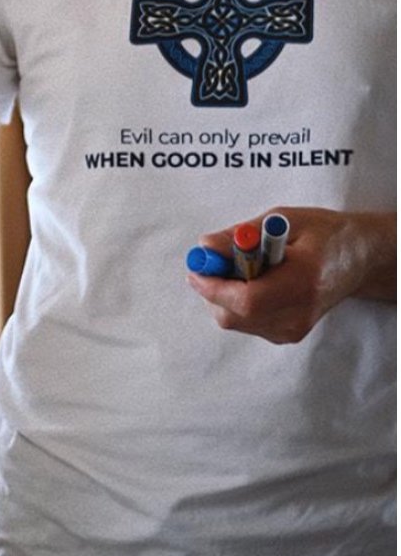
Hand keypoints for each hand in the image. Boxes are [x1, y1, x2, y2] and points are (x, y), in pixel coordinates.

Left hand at [188, 206, 395, 343]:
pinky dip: (237, 303)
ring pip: (235, 322)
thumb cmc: (322, 233)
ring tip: (240, 267)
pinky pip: (246, 323)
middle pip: (236, 316)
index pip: (249, 300)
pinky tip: (253, 282)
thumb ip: (242, 235)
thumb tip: (205, 247)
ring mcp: (294, 329)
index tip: (197, 268)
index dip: (215, 287)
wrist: (357, 259)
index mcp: (303, 280)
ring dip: (223, 295)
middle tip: (212, 263)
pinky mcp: (288, 335)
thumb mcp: (282, 220)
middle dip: (213, 290)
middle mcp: (300, 312)